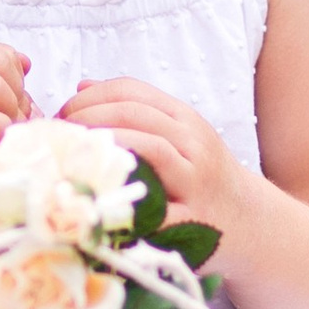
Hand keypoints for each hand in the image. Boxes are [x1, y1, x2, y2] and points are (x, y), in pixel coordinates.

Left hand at [61, 78, 249, 235]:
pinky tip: (96, 197)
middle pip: (132, 114)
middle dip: (87, 118)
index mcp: (184, 119)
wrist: (250, 222)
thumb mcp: (178, 136)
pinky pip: (156, 205)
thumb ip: (135, 111)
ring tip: (72, 157)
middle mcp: (193, 142)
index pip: (131, 91)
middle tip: (59, 135)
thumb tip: (82, 86)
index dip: (91, 97)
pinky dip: (125, 198)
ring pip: (147, 147)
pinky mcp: (193, 218)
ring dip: (102, 147)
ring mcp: (195, 179)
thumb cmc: (202, 178)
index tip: (64, 113)